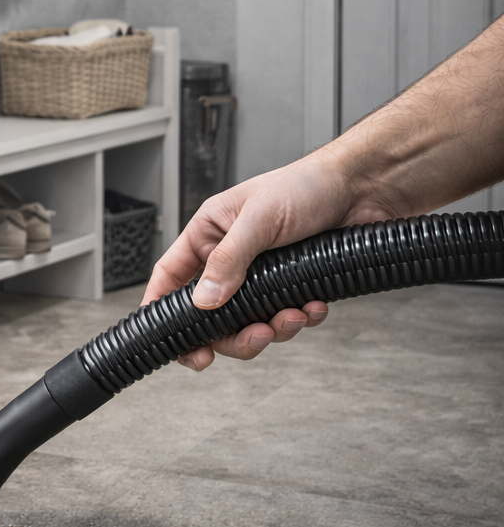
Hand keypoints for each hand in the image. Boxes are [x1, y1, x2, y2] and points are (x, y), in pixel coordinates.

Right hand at [144, 156, 350, 370]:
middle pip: (210, 315)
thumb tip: (204, 300)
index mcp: (208, 235)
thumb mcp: (259, 218)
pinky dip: (300, 319)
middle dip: (232, 334)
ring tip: (294, 315)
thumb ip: (228, 260)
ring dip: (272, 329)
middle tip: (255, 338)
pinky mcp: (292, 287)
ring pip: (249, 323)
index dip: (161, 310)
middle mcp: (230, 259)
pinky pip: (285, 319)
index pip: (170, 277)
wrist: (364, 188)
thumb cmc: (307, 185)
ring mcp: (261, 277)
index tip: (165, 341)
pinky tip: (314, 305)